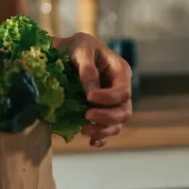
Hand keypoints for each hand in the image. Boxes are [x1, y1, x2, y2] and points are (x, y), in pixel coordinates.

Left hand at [55, 33, 132, 147]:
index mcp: (120, 71)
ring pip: (117, 124)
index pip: (123, 92)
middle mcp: (120, 88)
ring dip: (102, 131)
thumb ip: (87, 69)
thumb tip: (91, 93)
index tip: (88, 97)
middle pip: (124, 111)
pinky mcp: (101, 112)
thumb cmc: (75, 46)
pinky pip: (107, 130)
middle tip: (86, 116)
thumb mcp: (81, 49)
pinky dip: (101, 139)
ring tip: (83, 129)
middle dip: (107, 117)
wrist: (64, 52)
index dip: (108, 98)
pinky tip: (91, 142)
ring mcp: (112, 103)